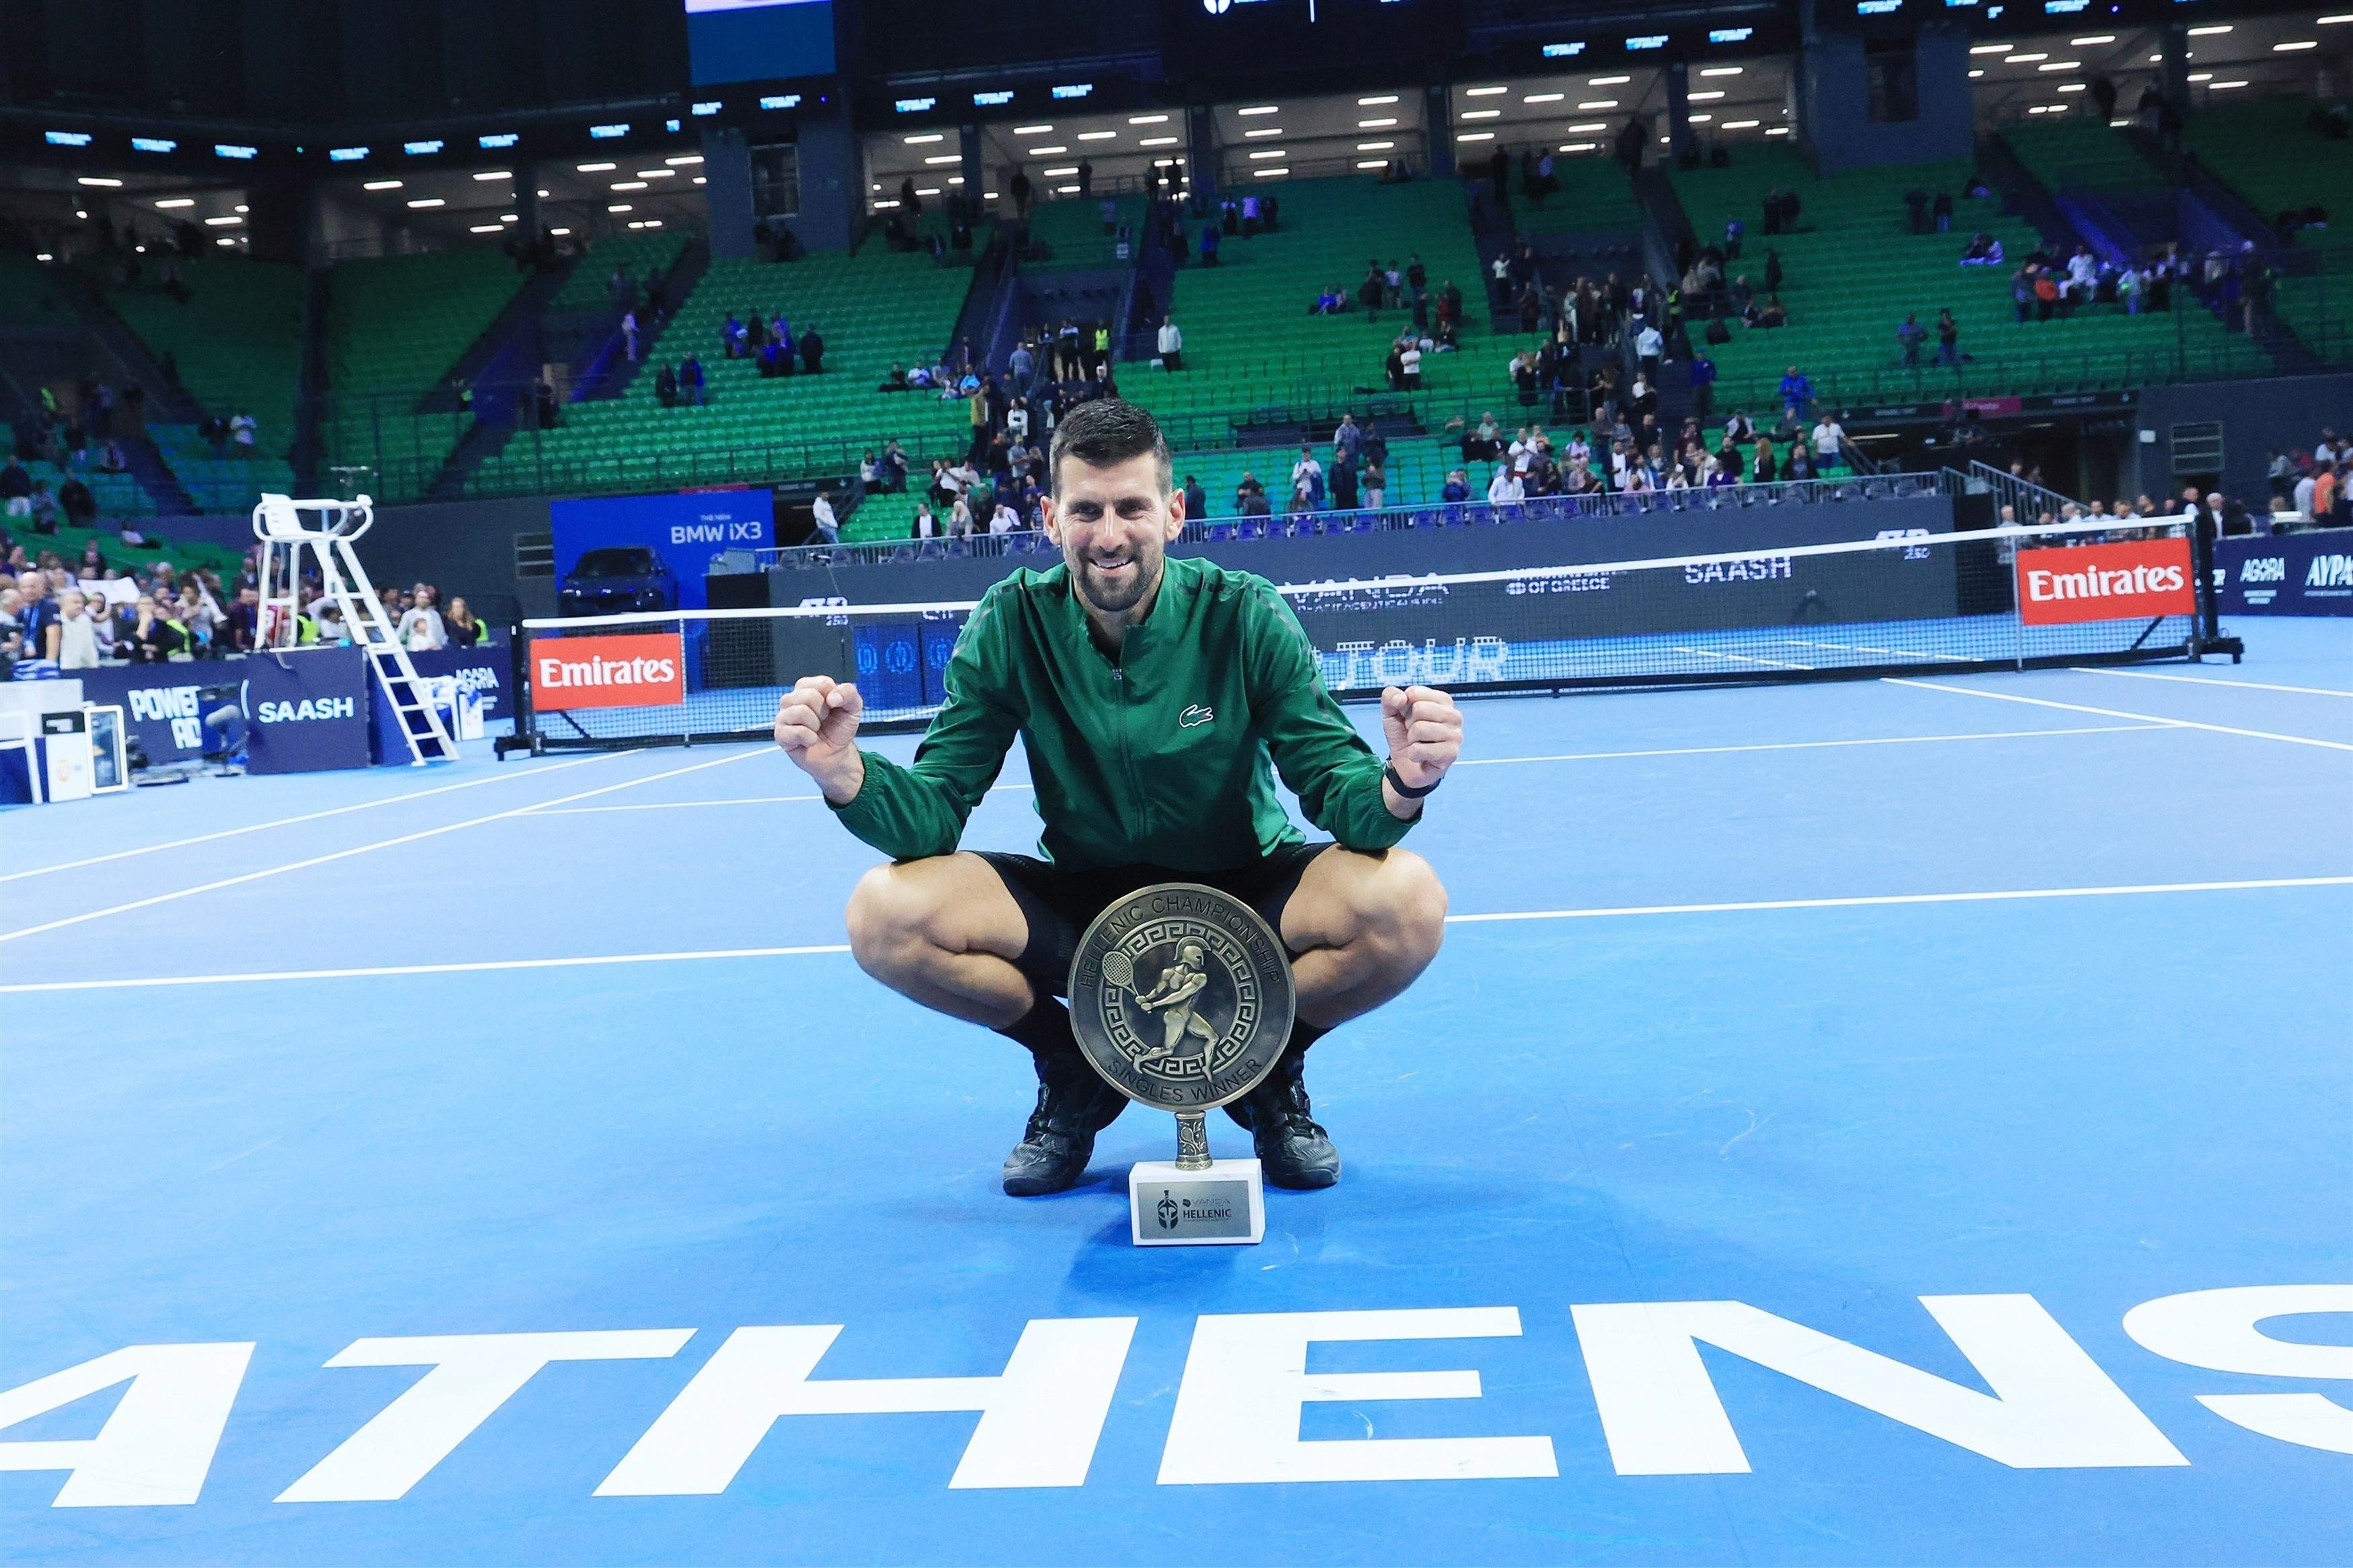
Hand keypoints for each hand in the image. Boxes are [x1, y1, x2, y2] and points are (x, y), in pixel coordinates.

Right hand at [774, 676, 864, 802]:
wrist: (836, 754)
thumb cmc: (839, 728)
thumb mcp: (853, 708)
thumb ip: (849, 693)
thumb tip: (832, 697)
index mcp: (808, 687)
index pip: (823, 683)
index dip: (835, 699)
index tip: (833, 708)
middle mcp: (792, 699)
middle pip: (810, 696)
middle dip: (824, 712)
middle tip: (823, 720)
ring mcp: (784, 716)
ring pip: (800, 711)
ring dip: (816, 725)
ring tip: (815, 730)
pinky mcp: (780, 734)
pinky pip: (796, 732)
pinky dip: (810, 738)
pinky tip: (809, 741)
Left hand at [1381, 684, 1461, 799]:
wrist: (1404, 764)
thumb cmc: (1403, 735)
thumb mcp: (1391, 712)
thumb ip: (1390, 696)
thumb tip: (1402, 698)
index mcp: (1443, 700)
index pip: (1414, 693)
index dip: (1404, 707)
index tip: (1409, 717)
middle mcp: (1454, 715)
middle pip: (1419, 709)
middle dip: (1409, 724)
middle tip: (1414, 733)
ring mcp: (1456, 734)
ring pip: (1420, 729)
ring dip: (1411, 740)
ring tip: (1418, 744)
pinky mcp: (1451, 753)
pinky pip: (1420, 749)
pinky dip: (1413, 754)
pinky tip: (1421, 757)